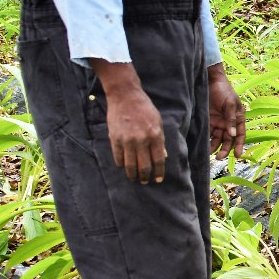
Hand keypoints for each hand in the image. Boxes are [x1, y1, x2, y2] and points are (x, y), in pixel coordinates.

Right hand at [90, 60, 165, 183]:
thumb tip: (163, 156)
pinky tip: (124, 167)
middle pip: (144, 166)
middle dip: (145, 177)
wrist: (125, 96)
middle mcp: (142, 140)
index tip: (158, 180)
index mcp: (156, 136)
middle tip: (145, 181)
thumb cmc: (145, 108)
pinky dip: (121, 164)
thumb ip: (160, 140)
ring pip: (130, 165)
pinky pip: (118, 157)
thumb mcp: (158, 122)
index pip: (159, 160)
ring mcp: (127, 140)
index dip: (159, 172)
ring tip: (135, 178)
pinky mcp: (115, 138)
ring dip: (133, 174)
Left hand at [207, 63, 244, 158]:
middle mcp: (228, 123)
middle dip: (225, 149)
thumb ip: (231, 119)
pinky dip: (206, 140)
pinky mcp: (208, 121)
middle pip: (228, 139)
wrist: (210, 80)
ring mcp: (218, 122)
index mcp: (238, 118)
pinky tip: (202, 146)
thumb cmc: (224, 90)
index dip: (239, 145)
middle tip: (220, 157)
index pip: (240, 134)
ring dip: (214, 146)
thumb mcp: (230, 104)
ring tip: (209, 153)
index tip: (238, 155)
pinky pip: (208, 133)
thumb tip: (232, 134)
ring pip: (217, 138)